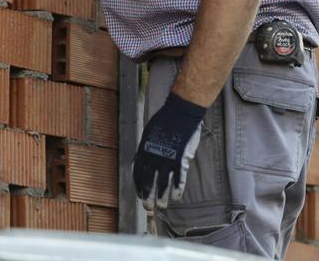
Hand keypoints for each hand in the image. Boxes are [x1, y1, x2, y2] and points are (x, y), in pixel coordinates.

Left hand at [133, 92, 205, 209]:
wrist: (180, 111)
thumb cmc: (165, 120)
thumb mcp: (149, 133)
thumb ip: (146, 149)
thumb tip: (142, 161)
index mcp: (143, 150)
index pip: (137, 173)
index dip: (139, 186)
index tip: (140, 195)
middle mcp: (153, 157)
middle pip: (148, 181)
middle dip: (147, 196)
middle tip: (148, 207)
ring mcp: (167, 159)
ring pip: (162, 184)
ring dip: (161, 197)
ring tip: (161, 206)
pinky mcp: (180, 159)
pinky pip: (178, 178)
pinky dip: (177, 189)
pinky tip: (176, 197)